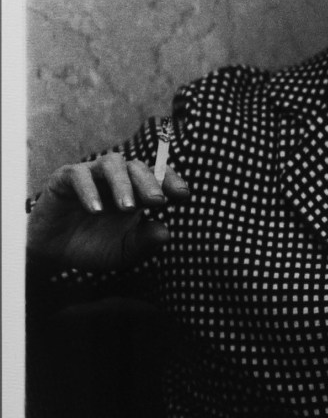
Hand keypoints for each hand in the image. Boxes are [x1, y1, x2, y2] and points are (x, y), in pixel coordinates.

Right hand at [27, 152, 189, 269]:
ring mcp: (92, 175)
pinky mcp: (65, 179)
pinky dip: (89, 190)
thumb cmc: (95, 248)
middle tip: (156, 201)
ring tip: (127, 207)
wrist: (55, 254)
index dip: (172, 181)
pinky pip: (79, 175)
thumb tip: (166, 232)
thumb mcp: (124, 252)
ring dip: (123, 183)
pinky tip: (96, 210)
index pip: (159, 177)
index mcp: (137, 193)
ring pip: (112, 163)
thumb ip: (144, 243)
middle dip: (150, 183)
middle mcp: (117, 179)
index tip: (183, 195)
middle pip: (138, 167)